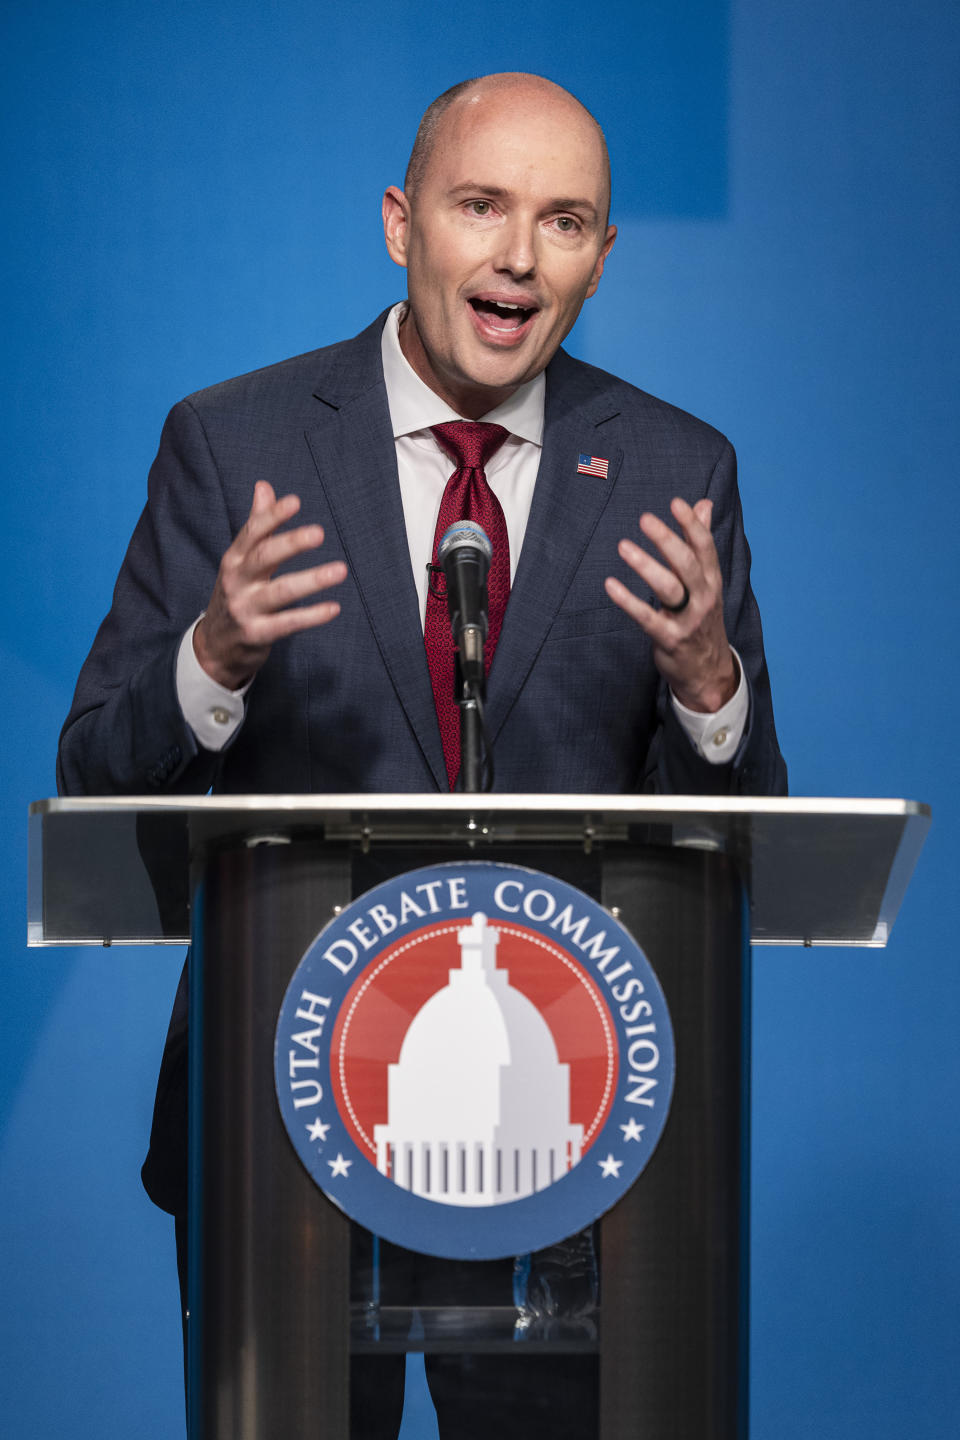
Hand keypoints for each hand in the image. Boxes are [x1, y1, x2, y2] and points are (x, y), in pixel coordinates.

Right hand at [194, 481, 346, 689]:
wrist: (214, 646)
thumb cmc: (235, 594)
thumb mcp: (239, 560)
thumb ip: (256, 525)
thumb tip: (264, 486)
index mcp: (234, 559)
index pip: (252, 532)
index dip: (272, 516)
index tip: (295, 501)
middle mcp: (236, 581)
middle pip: (264, 557)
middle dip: (291, 544)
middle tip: (319, 532)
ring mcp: (245, 609)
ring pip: (281, 592)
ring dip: (312, 580)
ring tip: (340, 570)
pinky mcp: (256, 634)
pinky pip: (287, 624)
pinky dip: (311, 616)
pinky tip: (334, 608)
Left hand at [604, 497, 737, 712]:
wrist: (707, 671)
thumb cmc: (701, 618)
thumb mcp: (707, 581)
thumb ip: (701, 543)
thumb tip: (704, 504)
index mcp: (712, 580)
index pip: (705, 547)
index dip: (692, 525)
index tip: (676, 503)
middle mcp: (703, 597)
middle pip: (686, 564)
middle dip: (667, 539)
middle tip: (645, 519)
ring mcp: (687, 620)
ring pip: (668, 588)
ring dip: (645, 565)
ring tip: (624, 546)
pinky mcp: (669, 639)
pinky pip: (646, 618)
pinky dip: (627, 601)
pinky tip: (610, 585)